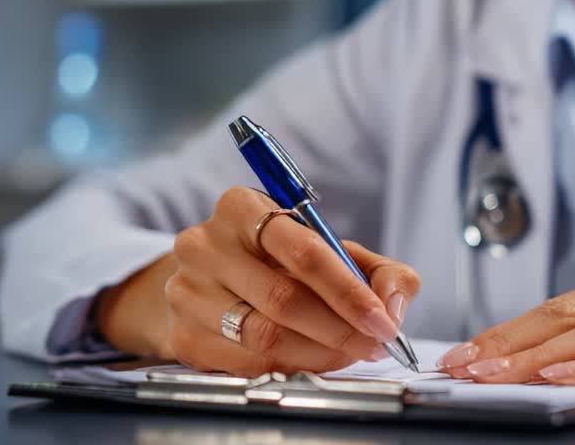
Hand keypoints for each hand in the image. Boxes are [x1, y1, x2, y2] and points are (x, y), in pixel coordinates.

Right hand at [158, 187, 419, 376]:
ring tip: (348, 352)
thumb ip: (380, 271)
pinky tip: (312, 361)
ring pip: (265, 337)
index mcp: (242, 207)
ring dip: (320, 353)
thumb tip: (393, 306)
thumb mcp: (333, 248)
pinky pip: (246, 365)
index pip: (304, 252)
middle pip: (284, 299)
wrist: (209, 280)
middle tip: (372, 344)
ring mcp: (186, 291)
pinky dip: (290, 368)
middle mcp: (205, 244)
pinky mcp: (181, 335)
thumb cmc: (279, 260)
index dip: (350, 292)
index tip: (383, 321)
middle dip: (341, 329)